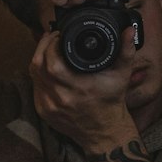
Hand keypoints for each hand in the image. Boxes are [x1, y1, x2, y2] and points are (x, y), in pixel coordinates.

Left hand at [30, 23, 139, 150]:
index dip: (52, 43)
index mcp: (79, 87)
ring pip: (34, 75)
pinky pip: (35, 87)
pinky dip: (39, 75)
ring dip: (39, 59)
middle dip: (43, 47)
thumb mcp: (122, 75)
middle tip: (52, 38)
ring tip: (48, 50)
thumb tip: (128, 30)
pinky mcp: (44, 112)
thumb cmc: (112, 102)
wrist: (104, 131)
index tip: (59, 35)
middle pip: (38, 65)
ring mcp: (49, 106)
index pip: (52, 60)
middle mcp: (61, 98)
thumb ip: (126, 51)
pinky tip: (47, 69)